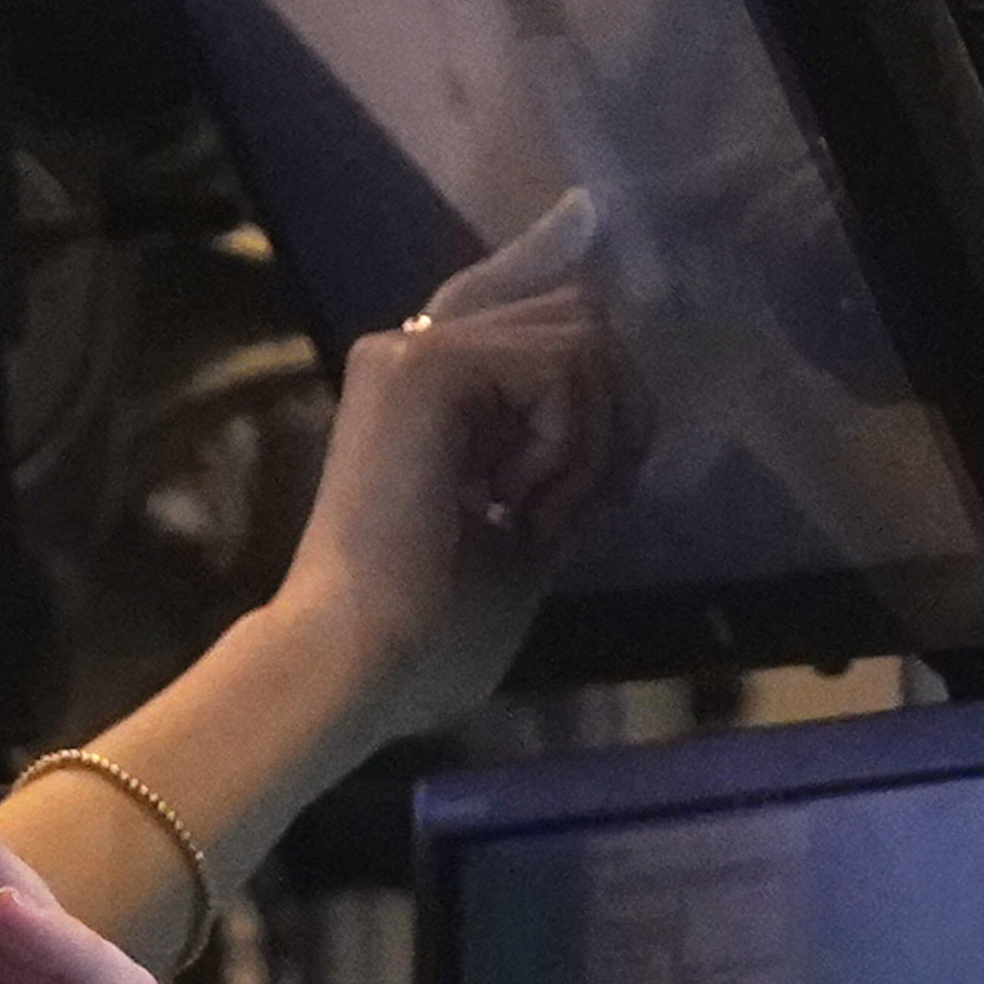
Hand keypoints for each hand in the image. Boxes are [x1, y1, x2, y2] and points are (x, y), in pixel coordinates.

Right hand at [258, 191, 636, 758]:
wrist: (354, 666)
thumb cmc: (427, 636)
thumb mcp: (523, 538)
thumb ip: (562, 470)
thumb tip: (628, 430)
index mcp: (430, 392)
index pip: (556, 335)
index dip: (605, 404)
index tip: (593, 497)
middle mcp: (415, 350)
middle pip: (581, 318)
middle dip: (617, 413)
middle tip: (580, 507)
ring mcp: (414, 351)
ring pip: (583, 339)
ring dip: (593, 441)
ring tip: (536, 517)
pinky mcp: (428, 366)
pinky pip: (563, 367)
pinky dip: (571, 445)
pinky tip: (516, 506)